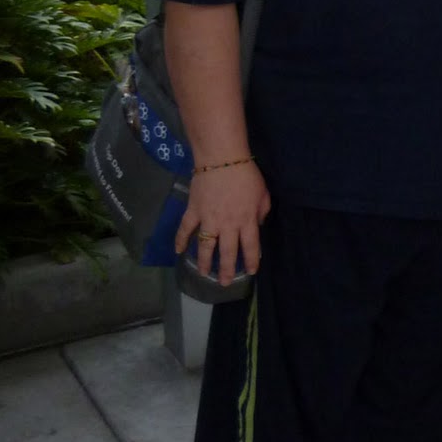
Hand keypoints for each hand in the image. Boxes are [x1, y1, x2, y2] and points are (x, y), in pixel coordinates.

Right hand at [175, 162, 270, 286]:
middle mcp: (228, 225)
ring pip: (206, 246)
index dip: (251, 261)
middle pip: (228, 252)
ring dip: (204, 262)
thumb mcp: (263, 193)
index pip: (250, 247)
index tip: (251, 271)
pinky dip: (180, 240)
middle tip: (224, 283)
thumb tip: (257, 224)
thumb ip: (262, 211)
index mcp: (247, 220)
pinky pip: (185, 229)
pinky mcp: (194, 211)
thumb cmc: (246, 174)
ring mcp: (209, 219)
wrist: (222, 158)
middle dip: (226, 270)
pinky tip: (178, 252)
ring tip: (203, 273)